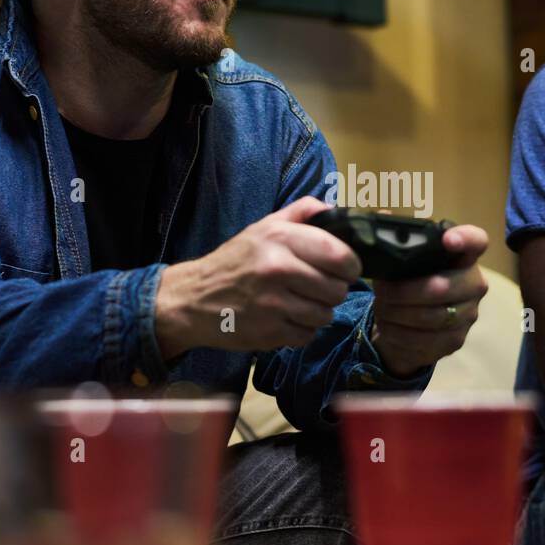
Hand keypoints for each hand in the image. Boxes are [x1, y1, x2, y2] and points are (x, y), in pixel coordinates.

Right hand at [154, 196, 360, 356]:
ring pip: (326, 315)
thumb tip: (335, 209)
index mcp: (280, 238)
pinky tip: (286, 319)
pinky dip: (302, 330)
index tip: (344, 268)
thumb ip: (301, 213)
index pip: (341, 256)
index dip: (351, 265)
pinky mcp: (269, 333)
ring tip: (299, 303)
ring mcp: (273, 304)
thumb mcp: (263, 227)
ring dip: (318, 311)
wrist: (193, 298)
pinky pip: (308, 335)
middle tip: (316, 287)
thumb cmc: (235, 261)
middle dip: (333, 290)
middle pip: (338, 289)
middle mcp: (278, 268)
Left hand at [368, 224, 489, 377]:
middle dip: (404, 291)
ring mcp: (469, 314)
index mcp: (464, 257)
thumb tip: (384, 217)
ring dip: (398, 313)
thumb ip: (394, 237)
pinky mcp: (457, 340)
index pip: (476, 242)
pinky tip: (387, 326)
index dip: (465, 239)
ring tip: (381, 307)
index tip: (447, 240)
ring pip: (431, 316)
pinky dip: (399, 333)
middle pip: (441, 287)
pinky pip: (426, 339)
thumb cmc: (408, 285)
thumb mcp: (400, 262)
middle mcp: (473, 284)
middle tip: (380, 291)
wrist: (408, 327)